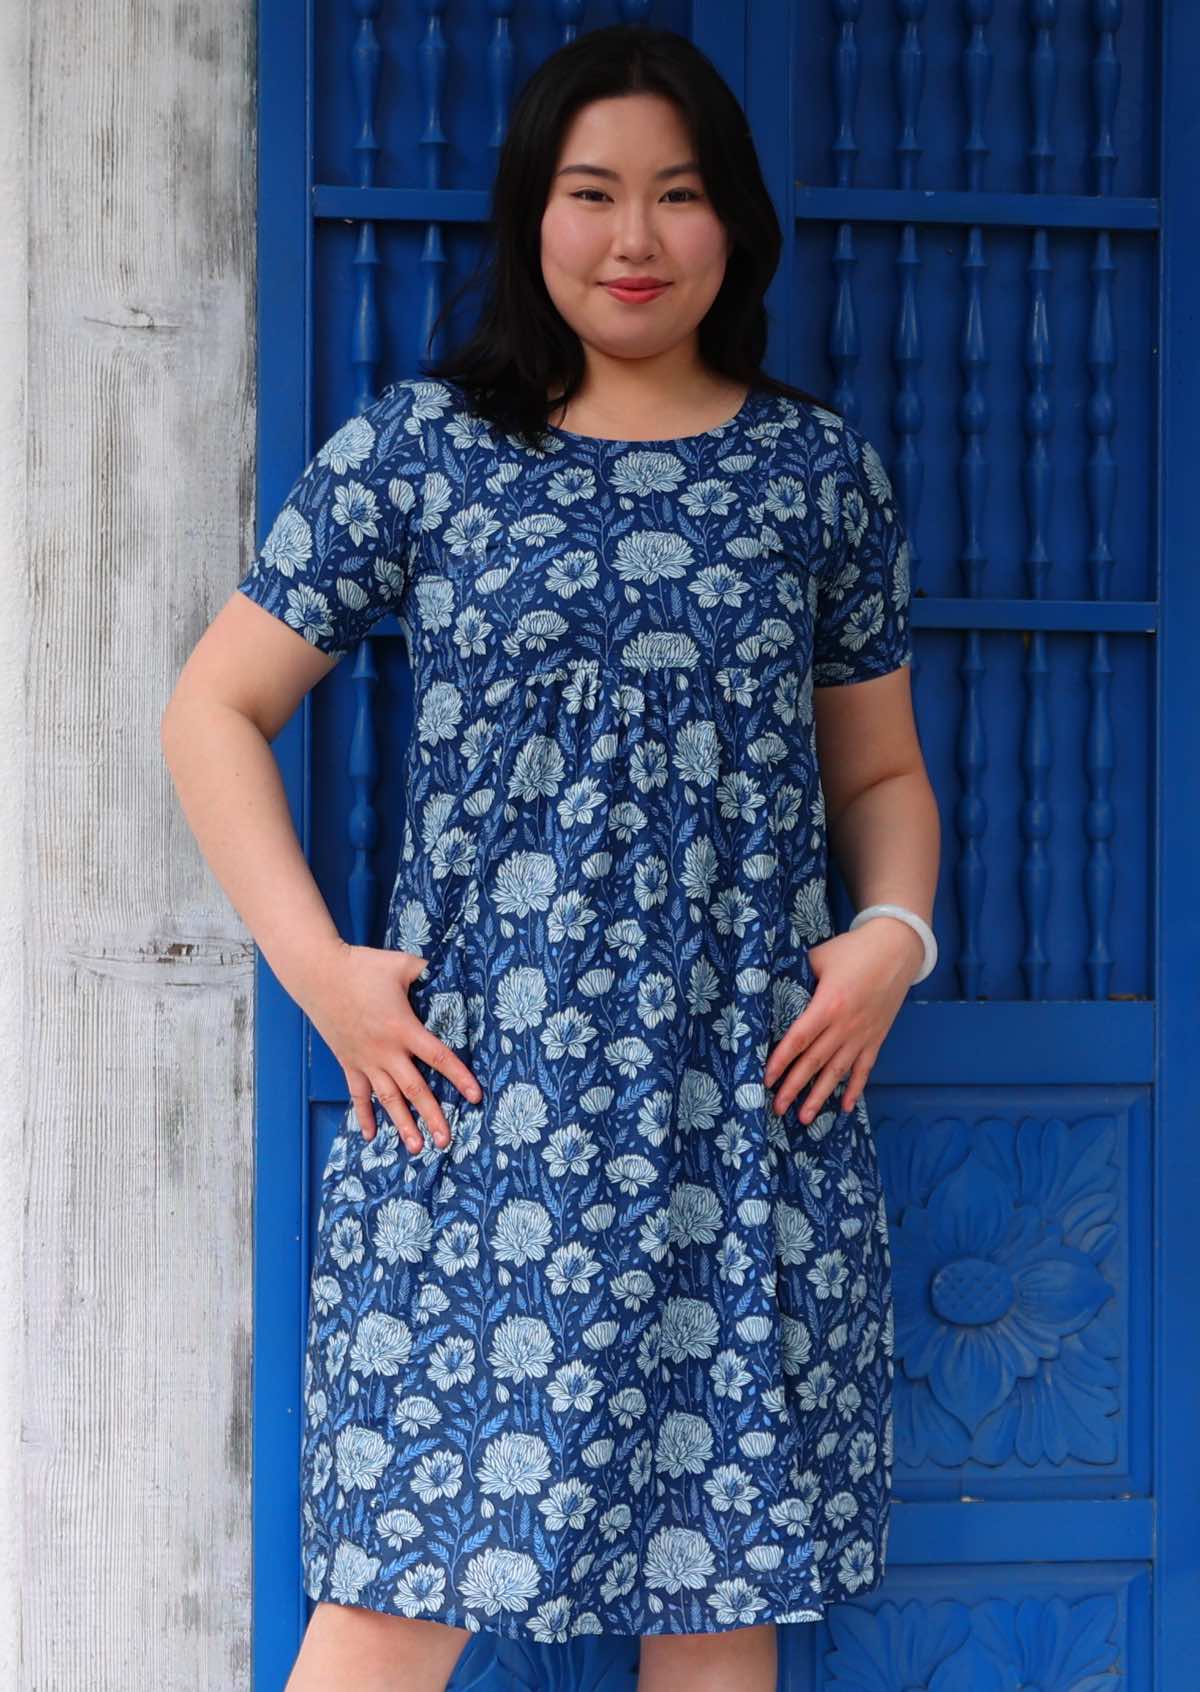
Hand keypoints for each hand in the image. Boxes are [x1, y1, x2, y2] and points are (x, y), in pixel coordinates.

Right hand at [302, 941, 483, 1153]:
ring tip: (417, 1148)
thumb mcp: (401, 965)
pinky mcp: (347, 1061)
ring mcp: (364, 1059)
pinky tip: (370, 1135)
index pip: (438, 1057)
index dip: (459, 1077)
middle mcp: (385, 1050)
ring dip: (402, 1124)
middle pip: (414, 1089)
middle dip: (432, 1116)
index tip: (475, 1097)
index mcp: (403, 1028)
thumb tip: (452, 973)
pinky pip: (357, 1094)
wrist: (317, 974)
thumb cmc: (361, 967)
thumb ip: (428, 972)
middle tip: (447, 1140)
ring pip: (387, 1098)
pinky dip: (364, 1115)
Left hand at [764, 919, 921, 1123]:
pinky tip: (846, 1108)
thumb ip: (798, 976)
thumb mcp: (820, 957)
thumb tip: (774, 990)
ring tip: (805, 1118)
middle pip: (814, 1062)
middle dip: (794, 1087)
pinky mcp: (877, 1038)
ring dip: (820, 1096)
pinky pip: (864, 1069)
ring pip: (837, 1072)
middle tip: (776, 1108)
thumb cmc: (854, 951)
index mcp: (828, 1005)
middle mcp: (845, 1026)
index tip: (766, 1079)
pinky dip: (855, 1089)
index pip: (799, 1039)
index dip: (781, 1061)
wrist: (897, 950)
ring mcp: (863, 1035)